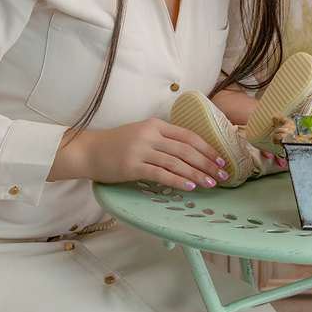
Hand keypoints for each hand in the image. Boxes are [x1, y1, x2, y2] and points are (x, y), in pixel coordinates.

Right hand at [49, 118, 227, 190]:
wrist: (89, 151)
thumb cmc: (117, 144)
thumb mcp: (142, 134)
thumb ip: (163, 139)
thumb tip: (190, 152)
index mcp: (156, 125)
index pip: (188, 135)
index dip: (207, 148)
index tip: (221, 158)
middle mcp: (151, 135)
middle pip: (187, 150)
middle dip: (208, 163)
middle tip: (223, 174)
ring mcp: (141, 150)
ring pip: (177, 162)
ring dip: (197, 174)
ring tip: (211, 183)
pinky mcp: (132, 166)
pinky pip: (160, 174)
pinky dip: (177, 180)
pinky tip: (190, 187)